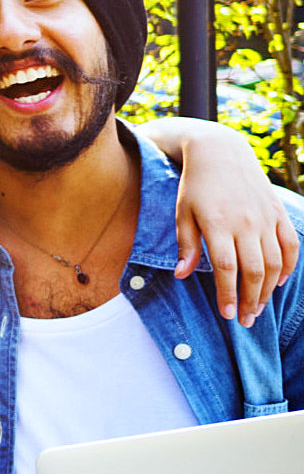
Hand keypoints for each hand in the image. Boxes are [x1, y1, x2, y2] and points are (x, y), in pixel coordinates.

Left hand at [174, 128, 299, 322]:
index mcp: (218, 224)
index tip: (226, 315)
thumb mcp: (183, 213)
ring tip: (257, 307)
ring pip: (275, 262)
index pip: (227, 268)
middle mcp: (246, 223)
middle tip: (244, 320)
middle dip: (250, 300)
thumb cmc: (196, 186)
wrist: (221, 153)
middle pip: (254, 270)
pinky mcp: (278, 213)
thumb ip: (187, 246)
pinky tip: (278, 283)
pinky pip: (291, 245)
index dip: (228, 294)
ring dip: (268, 289)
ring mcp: (265, 218)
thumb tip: (181, 275)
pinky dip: (289, 266)